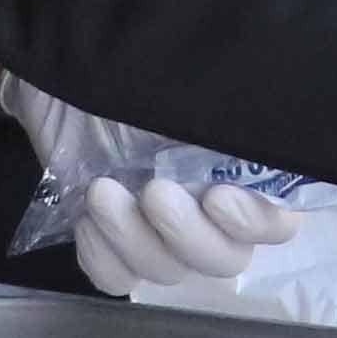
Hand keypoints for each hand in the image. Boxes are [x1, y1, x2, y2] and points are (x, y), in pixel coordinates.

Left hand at [0, 67, 301, 298]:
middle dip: (188, 234)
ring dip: (133, 238)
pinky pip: (117, 279)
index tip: (218, 195)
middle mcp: (208, 204)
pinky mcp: (109, 240)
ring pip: (166, 272)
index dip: (254, 222)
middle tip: (155, 191)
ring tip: (101, 191)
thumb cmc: (131, 58)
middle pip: (224, 260)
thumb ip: (230, 117)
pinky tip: (87, 218)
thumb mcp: (188, 79)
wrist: (59, 63)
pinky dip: (103, 257)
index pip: (277, 221)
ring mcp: (157, 228)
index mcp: (240, 165)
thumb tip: (261, 143)